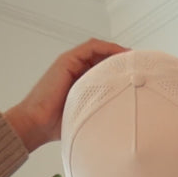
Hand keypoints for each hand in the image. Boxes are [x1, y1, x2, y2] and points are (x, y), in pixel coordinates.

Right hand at [3, 38, 128, 151]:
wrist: (36, 125)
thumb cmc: (56, 129)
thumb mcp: (85, 119)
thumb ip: (99, 114)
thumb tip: (122, 126)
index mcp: (79, 85)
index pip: (104, 72)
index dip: (121, 72)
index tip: (139, 78)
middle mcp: (75, 72)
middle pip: (104, 59)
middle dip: (123, 62)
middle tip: (141, 67)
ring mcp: (70, 64)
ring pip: (99, 51)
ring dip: (118, 52)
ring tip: (135, 58)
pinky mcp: (67, 60)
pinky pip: (92, 47)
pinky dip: (108, 48)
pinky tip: (122, 54)